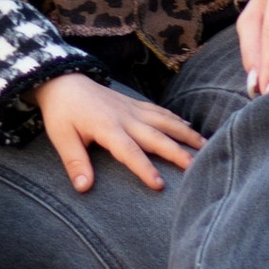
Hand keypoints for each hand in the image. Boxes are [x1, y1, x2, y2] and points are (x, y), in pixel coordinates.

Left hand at [38, 71, 204, 194]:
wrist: (63, 81)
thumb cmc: (62, 113)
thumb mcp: (62, 138)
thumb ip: (75, 162)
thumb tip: (83, 188)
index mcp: (107, 128)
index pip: (130, 152)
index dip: (144, 168)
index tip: (160, 185)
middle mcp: (126, 118)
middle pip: (156, 136)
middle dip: (177, 152)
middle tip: (197, 167)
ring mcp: (133, 109)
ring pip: (165, 121)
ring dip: (186, 134)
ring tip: (206, 146)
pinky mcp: (134, 104)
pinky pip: (160, 112)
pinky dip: (177, 119)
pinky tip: (190, 127)